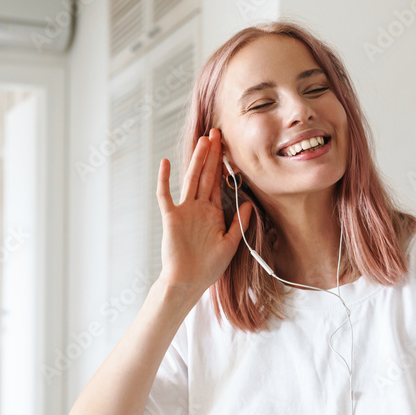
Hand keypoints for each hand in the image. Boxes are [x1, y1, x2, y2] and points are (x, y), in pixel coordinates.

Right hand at [156, 128, 251, 294]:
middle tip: (217, 132)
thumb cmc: (207, 268)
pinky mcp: (170, 217)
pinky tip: (166, 163)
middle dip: (212, 154)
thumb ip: (239, 223)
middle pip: (206, 175)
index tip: (229, 147)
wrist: (188, 282)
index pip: (218, 183)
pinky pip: (165, 195)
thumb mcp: (230, 243)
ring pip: (191, 179)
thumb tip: (250, 204)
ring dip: (197, 160)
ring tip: (204, 140)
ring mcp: (184, 210)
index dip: (223, 165)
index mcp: (211, 212)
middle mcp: (198, 208)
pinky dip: (165, 179)